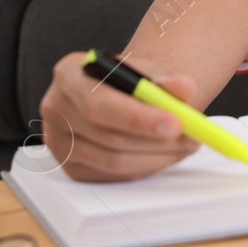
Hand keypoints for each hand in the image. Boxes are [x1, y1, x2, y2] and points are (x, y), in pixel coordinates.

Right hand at [37, 51, 201, 181]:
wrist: (113, 94)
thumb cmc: (126, 82)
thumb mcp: (144, 71)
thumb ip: (164, 80)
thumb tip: (184, 88)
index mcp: (68, 74)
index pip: (99, 103)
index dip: (138, 118)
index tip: (175, 123)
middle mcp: (56, 107)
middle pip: (108, 136)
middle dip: (156, 141)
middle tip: (191, 137)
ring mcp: (59, 141)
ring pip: (114, 162)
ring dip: (158, 157)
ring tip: (185, 144)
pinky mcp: (71, 166)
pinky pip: (114, 175)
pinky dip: (145, 167)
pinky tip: (164, 154)